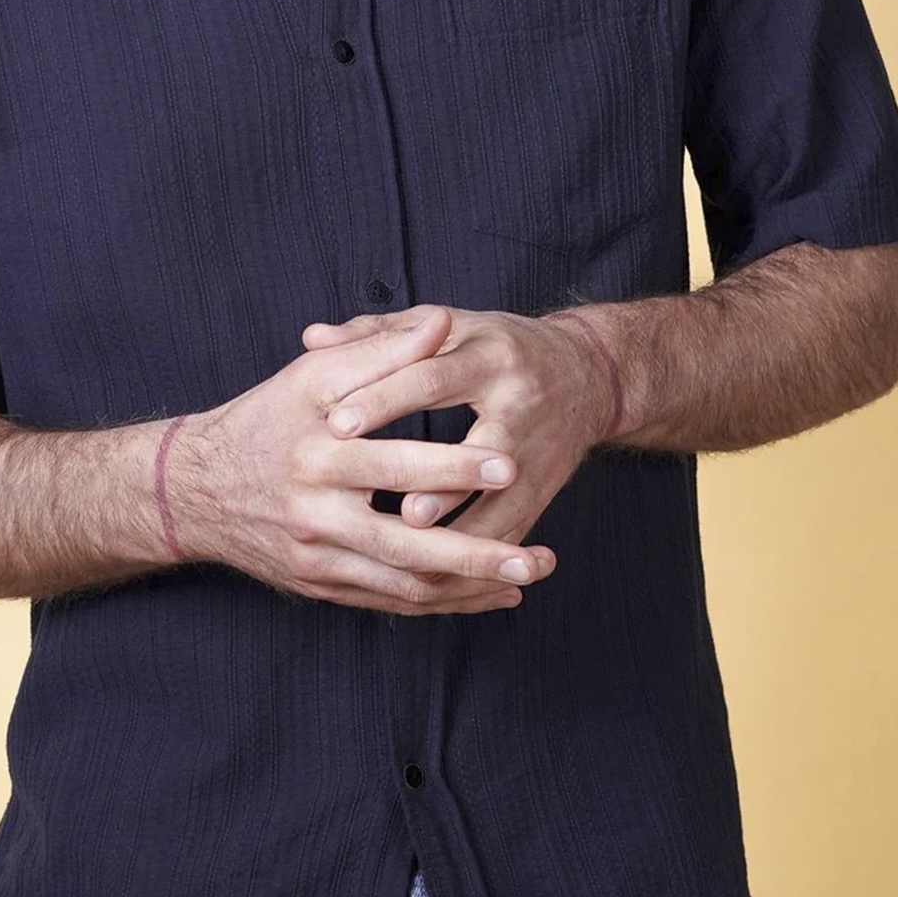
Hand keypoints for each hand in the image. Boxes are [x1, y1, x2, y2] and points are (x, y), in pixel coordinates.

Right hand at [173, 306, 557, 615]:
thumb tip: (442, 323)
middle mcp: (316, 515)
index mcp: (317, 456)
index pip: (392, 465)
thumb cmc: (264, 419)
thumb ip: (380, 350)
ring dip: (471, 587)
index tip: (509, 464)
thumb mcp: (311, 376)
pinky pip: (392, 603)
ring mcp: (318, 559)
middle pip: (406, 546)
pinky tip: (489, 594)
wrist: (194, 492)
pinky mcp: (322, 587)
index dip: (452, 468)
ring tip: (528, 576)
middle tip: (537, 555)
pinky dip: (444, 602)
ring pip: (404, 586)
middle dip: (476, 552)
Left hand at [300, 302, 617, 572]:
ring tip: (407, 542)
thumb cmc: (494, 346)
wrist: (586, 375)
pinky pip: (510, 530)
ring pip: (500, 500)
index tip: (335, 425)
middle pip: (475, 446)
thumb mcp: (444, 325)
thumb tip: (311, 338)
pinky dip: (476, 556)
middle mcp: (521, 404)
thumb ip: (377, 333)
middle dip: (427, 475)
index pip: (431, 378)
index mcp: (489, 356)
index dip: (383, 401)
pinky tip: (437, 571)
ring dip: (457, 528)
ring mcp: (539, 452)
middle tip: (373, 496)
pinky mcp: (545, 489)